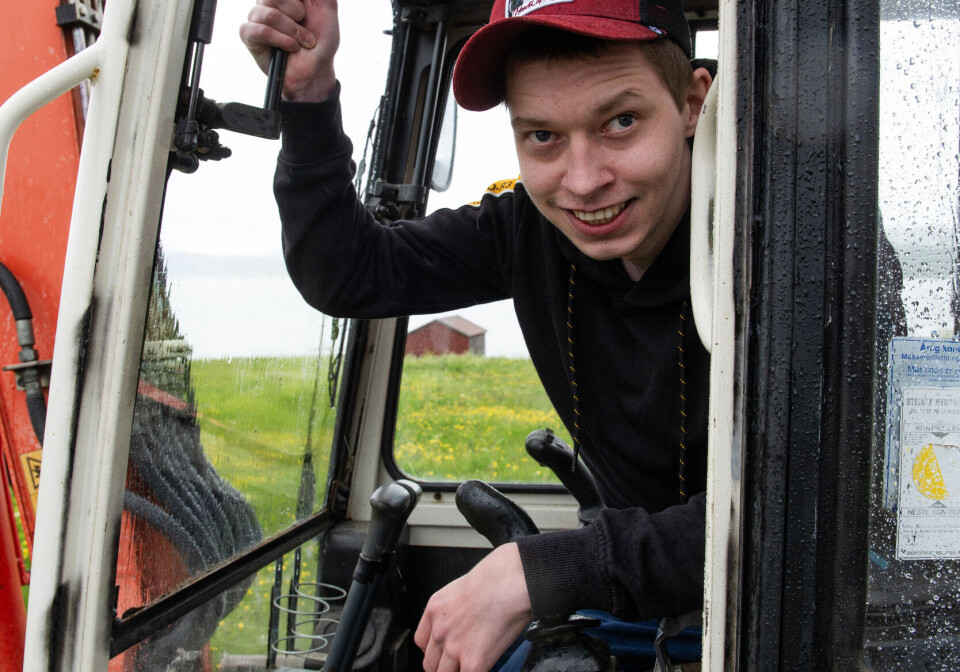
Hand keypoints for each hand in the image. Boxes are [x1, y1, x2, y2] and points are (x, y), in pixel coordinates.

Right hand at [239, 0, 339, 101]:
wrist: (315, 71)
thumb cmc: (321, 42)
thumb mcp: (327, 8)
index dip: (291, 2)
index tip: (300, 13)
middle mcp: (269, 2)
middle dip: (296, 13)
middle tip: (305, 27)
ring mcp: (257, 17)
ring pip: (268, 13)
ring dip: (291, 31)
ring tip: (300, 42)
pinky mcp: (249, 36)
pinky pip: (260, 29)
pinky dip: (280, 40)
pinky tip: (290, 47)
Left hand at [414, 543, 531, 671]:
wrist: (509, 583)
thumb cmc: (496, 579)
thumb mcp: (463, 588)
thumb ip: (456, 610)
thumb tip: (466, 621)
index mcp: (435, 609)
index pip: (422, 642)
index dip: (434, 650)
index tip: (443, 653)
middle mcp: (440, 631)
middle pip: (430, 663)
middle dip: (443, 665)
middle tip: (458, 663)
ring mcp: (454, 648)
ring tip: (471, 665)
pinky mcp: (473, 662)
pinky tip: (482, 667)